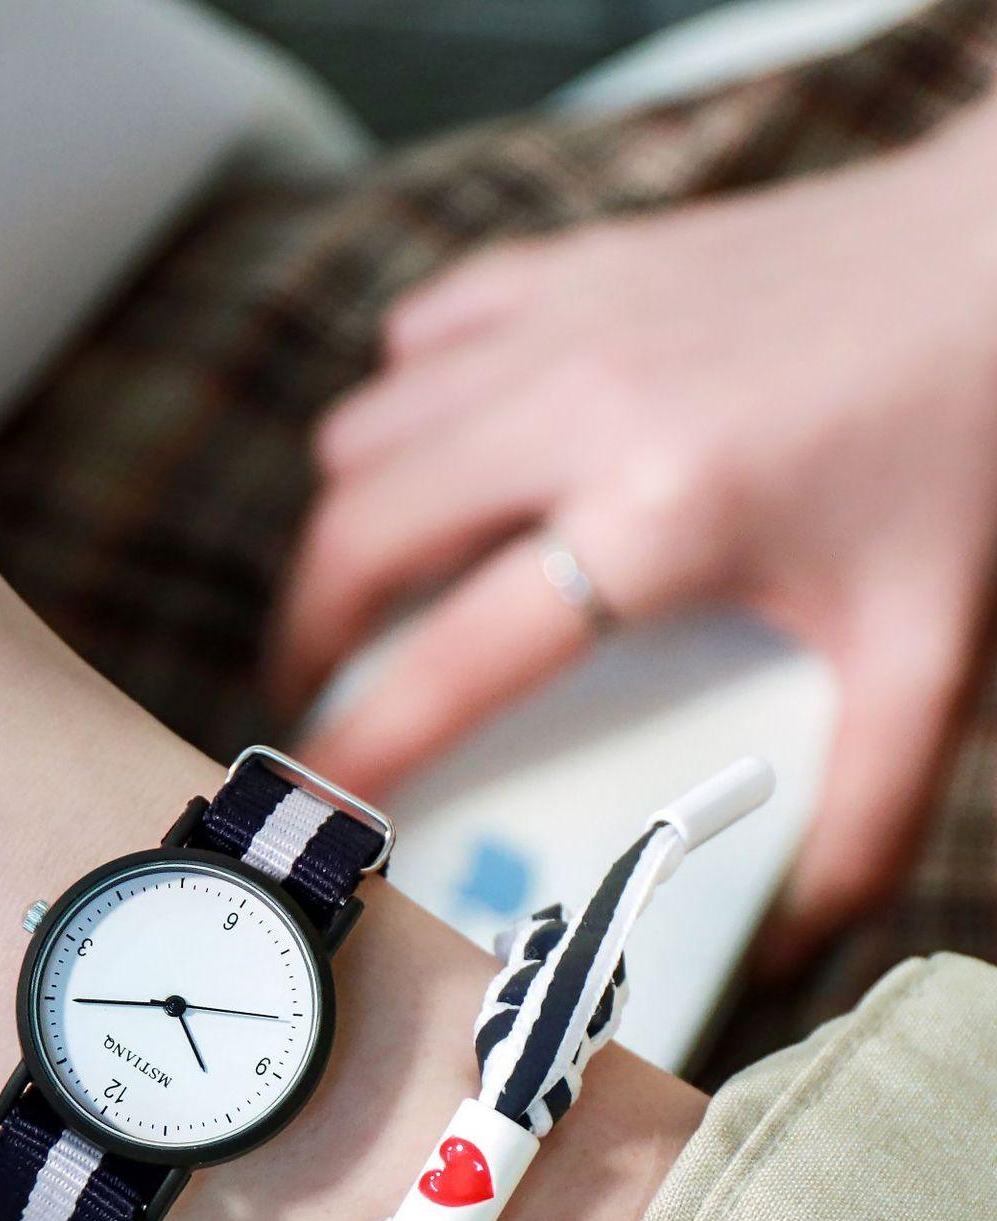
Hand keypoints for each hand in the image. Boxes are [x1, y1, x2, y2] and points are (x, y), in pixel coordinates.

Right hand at [274, 102, 996, 971]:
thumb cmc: (966, 439)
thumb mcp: (929, 647)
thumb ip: (870, 807)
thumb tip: (800, 939)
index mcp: (664, 516)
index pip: (456, 656)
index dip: (365, 743)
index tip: (314, 799)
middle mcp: (580, 410)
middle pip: (355, 537)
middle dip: (304, 636)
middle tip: (316, 697)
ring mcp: (559, 325)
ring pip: (360, 435)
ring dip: (347, 524)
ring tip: (380, 592)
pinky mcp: (563, 267)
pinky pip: (416, 340)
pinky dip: (399, 408)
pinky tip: (445, 459)